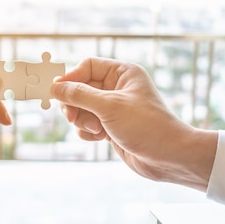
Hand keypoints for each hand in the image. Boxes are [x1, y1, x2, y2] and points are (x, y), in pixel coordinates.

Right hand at [51, 57, 216, 191]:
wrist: (168, 156)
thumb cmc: (146, 125)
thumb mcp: (109, 106)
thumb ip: (79, 95)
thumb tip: (55, 88)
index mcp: (122, 73)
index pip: (87, 66)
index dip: (71, 78)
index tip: (56, 92)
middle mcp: (118, 87)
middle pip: (81, 88)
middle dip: (75, 104)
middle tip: (72, 117)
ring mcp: (114, 108)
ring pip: (82, 108)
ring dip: (82, 120)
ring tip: (96, 129)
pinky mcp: (111, 126)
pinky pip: (88, 124)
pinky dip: (88, 132)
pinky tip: (100, 138)